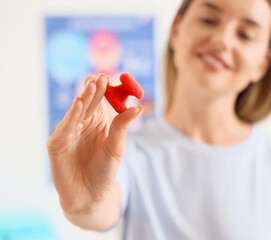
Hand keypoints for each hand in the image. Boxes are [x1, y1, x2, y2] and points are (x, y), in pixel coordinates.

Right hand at [47, 74, 142, 213]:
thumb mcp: (117, 147)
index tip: (109, 78)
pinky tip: (79, 104)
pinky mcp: (57, 144)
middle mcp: (82, 124)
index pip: (99, 101)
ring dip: (84, 98)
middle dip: (94, 90)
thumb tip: (139, 107)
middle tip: (102, 78)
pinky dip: (71, 115)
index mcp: (97, 122)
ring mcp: (68, 133)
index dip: (103, 89)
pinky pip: (65, 127)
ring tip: (92, 85)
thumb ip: (123, 126)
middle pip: (87, 102)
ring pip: (76, 111)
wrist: (90, 196)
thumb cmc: (104, 170)